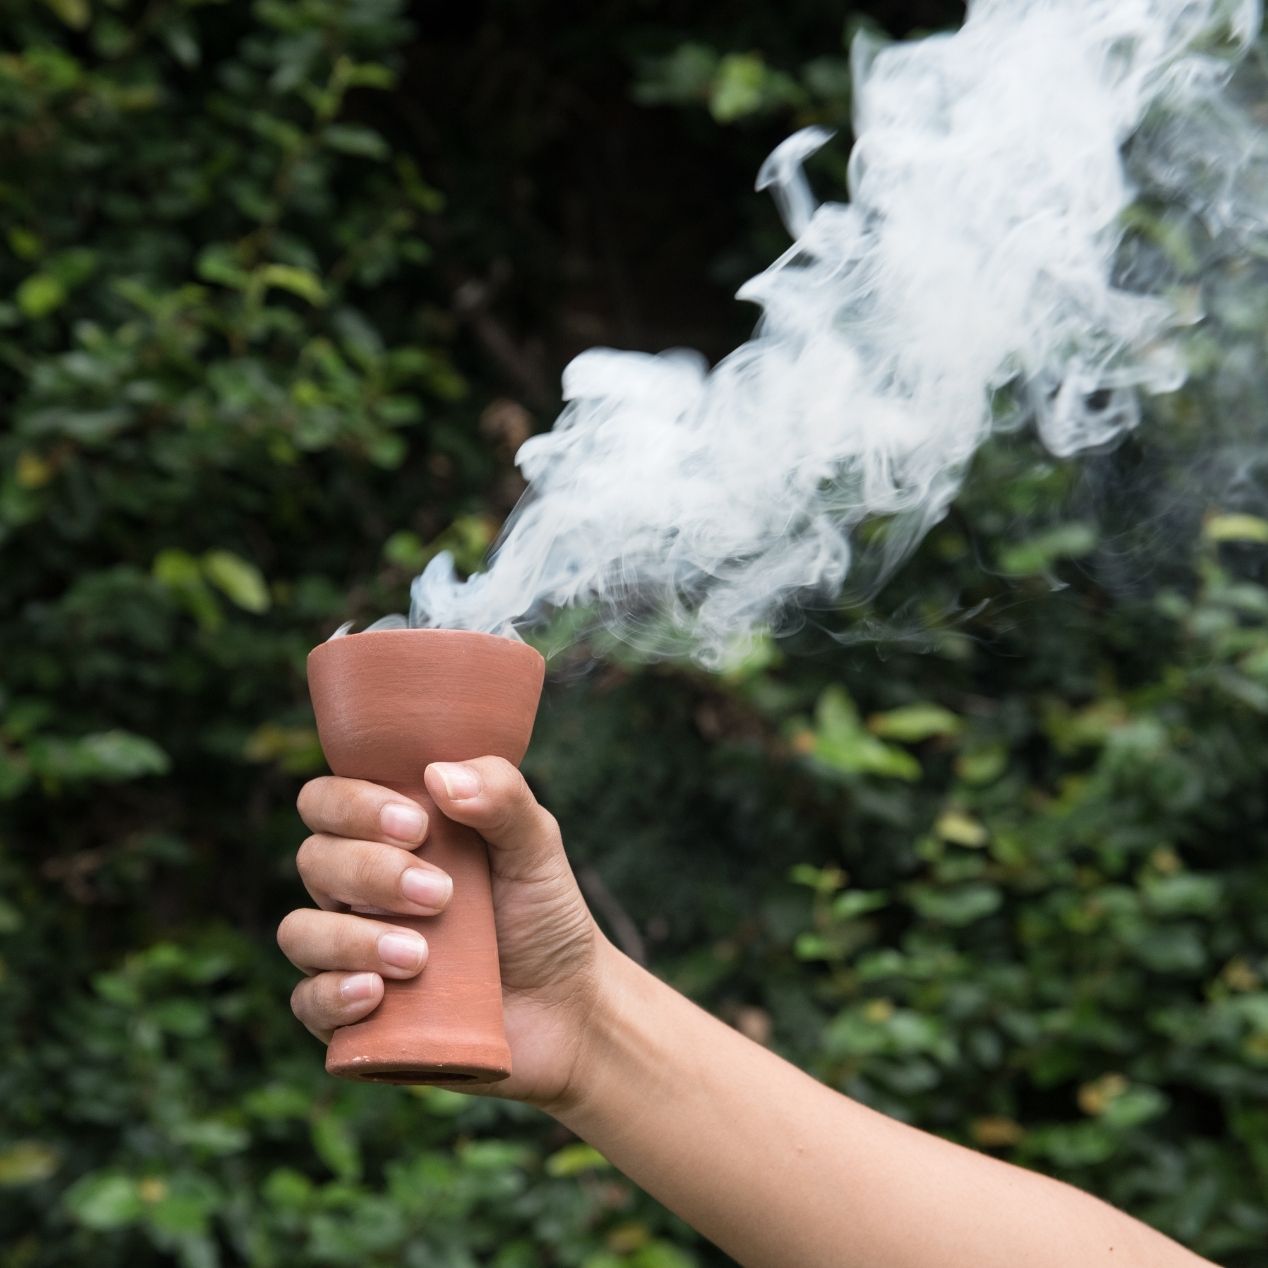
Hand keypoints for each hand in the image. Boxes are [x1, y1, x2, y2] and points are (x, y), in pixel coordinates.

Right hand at [277, 757, 608, 1110]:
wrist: (566, 1004)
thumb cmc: (543, 912)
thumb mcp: (536, 846)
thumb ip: (502, 796)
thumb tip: (440, 776)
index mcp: (388, 835)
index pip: (327, 801)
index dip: (353, 805)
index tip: (417, 825)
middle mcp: (358, 888)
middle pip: (314, 860)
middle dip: (370, 872)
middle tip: (439, 894)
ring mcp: (351, 951)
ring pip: (301, 932)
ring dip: (351, 939)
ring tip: (418, 957)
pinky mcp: (354, 1014)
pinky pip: (308, 1003)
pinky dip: (333, 996)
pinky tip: (376, 995)